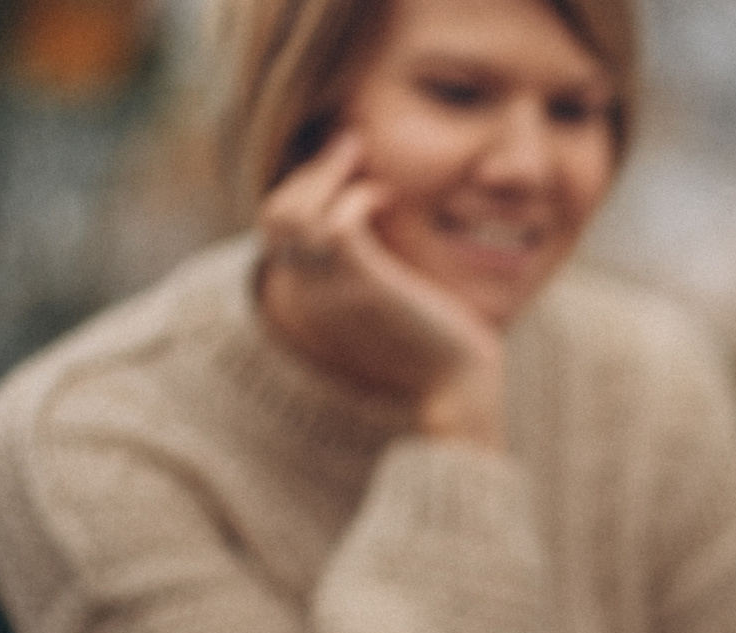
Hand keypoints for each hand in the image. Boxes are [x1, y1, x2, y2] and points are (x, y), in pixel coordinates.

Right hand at [255, 132, 506, 446]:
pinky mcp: (367, 287)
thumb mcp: (386, 295)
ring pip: (296, 215)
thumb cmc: (435, 340)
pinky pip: (339, 225)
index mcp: (307, 300)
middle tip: (350, 143)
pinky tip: (385, 196)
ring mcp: (332, 293)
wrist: (461, 386)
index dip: (301, 187)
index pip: (275, 228)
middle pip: (276, 215)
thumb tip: (371, 222)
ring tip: (364, 158)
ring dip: (330, 175)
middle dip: (311, 171)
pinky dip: (357, 198)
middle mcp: (308, 298)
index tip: (339, 163)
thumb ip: (366, 263)